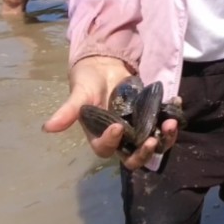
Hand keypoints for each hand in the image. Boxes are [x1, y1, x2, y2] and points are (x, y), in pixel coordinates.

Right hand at [42, 57, 177, 169]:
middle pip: (133, 157)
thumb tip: (47, 127)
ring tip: (170, 124)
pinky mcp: (152, 117)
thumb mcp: (79, 94)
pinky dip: (172, 116)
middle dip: (145, 153)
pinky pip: (164, 123)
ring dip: (165, 138)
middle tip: (152, 141)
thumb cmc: (88, 82)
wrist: (104, 66)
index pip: (106, 149)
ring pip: (153, 144)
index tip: (117, 127)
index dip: (112, 142)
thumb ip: (68, 111)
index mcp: (100, 137)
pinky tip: (176, 102)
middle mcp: (121, 139)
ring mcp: (138, 129)